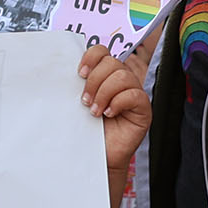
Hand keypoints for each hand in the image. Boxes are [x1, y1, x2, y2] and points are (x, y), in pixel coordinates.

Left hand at [78, 46, 152, 174]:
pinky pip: (135, 95)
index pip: (102, 51)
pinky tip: (108, 114)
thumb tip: (64, 69)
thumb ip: (78, 84)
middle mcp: (122, 81)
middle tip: (85, 101)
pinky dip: (118, 103)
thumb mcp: (79, 102)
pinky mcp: (143, 109)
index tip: (79, 74)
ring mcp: (134, 94)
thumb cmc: (86, 129)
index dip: (91, 57)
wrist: (96, 156)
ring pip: (123, 76)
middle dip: (94, 81)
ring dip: (104, 93)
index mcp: (105, 74)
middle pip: (112, 62)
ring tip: (94, 111)